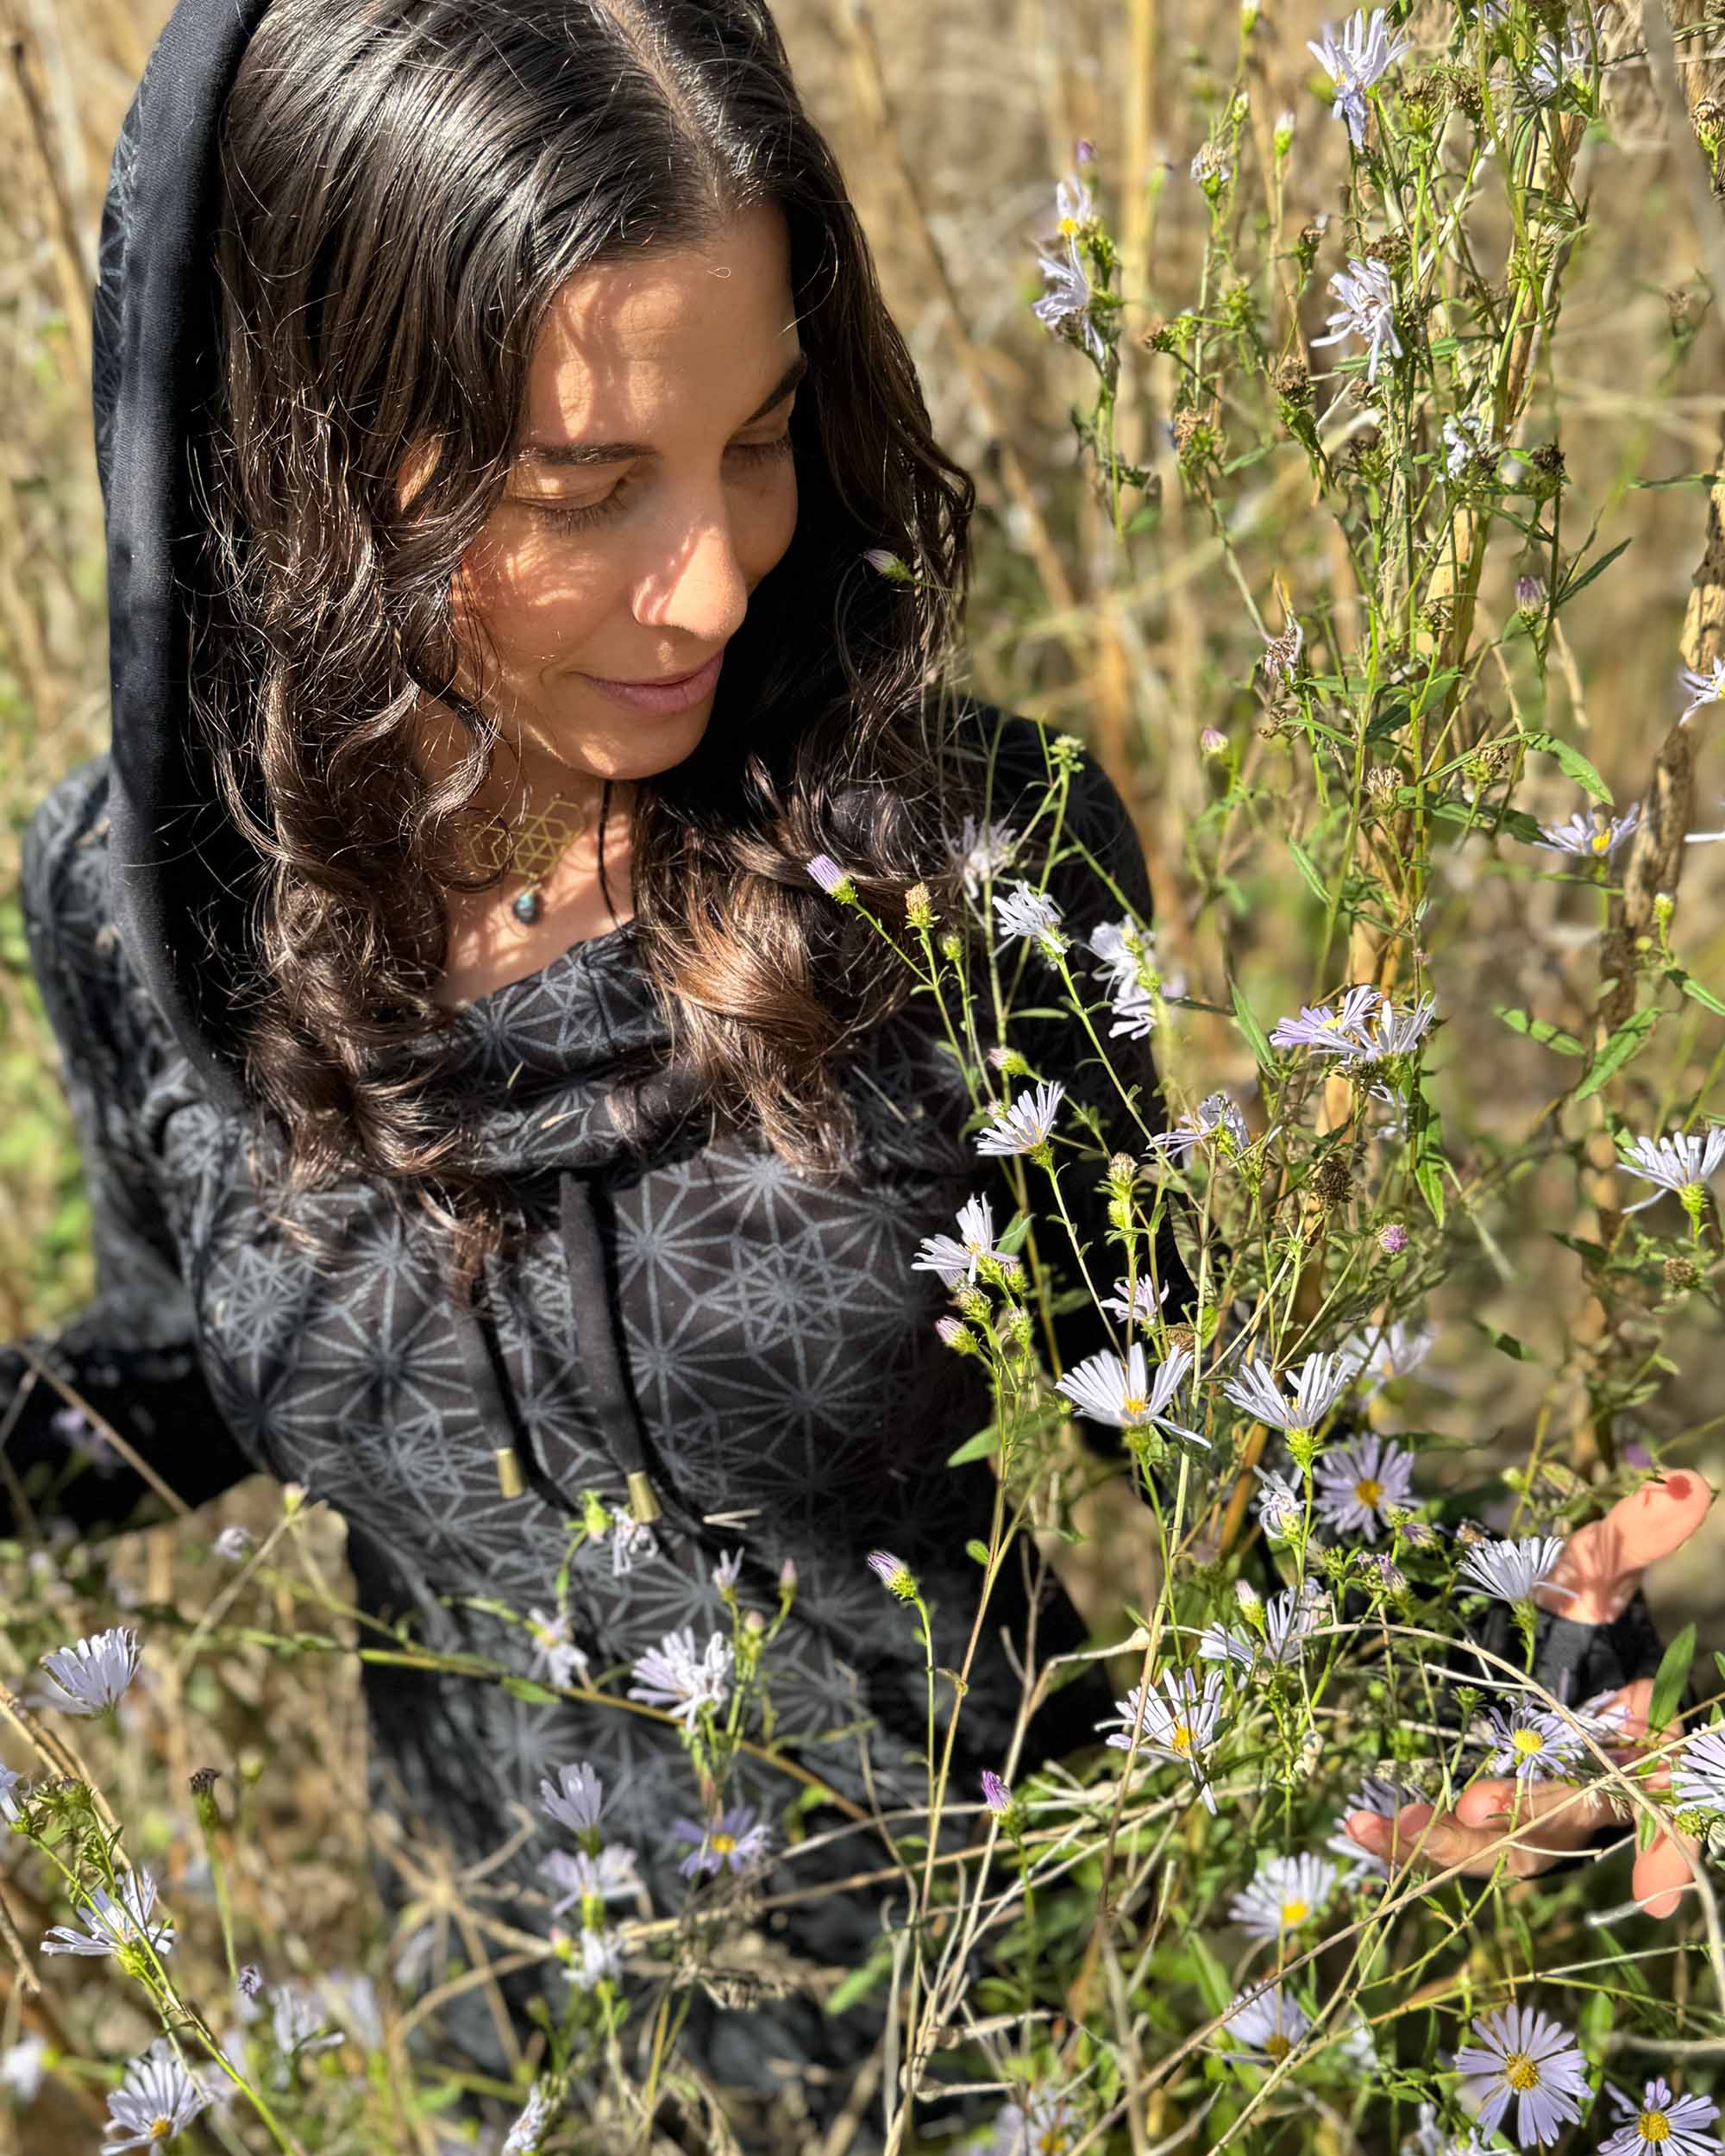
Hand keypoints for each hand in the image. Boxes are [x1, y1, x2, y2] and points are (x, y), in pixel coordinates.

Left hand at [1344, 1472, 1713, 1916]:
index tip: (1652, 1896)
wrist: (1529, 1633)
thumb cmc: (1574, 1605)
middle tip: (1478, 1807)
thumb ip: (1638, 1536)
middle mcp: (1587, 1789)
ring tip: (1391, 1824)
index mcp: (1637, 1745)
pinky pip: (1445, 1842)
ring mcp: (1529, 1812)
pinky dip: (1404, 1845)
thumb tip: (1687, 1484)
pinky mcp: (1474, 1814)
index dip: (1667, 1851)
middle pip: (1567, 1829)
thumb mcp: (1600, 1565)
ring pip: (1500, 1854)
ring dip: (1447, 1848)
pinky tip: (1355, 1828)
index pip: (1664, 1804)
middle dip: (1526, 1824)